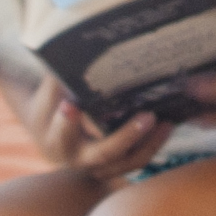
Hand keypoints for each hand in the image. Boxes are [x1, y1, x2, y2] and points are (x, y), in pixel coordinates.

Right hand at [18, 73, 165, 183]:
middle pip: (102, 154)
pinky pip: (136, 160)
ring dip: (148, 143)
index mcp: (53, 140)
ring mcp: (96, 167)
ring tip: (165, 122)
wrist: (49, 133)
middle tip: (148, 117)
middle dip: (126, 137)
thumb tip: (70, 48)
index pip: (61, 132)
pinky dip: (153, 145)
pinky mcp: (114, 166)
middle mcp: (76, 159)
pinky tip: (168, 125)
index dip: (67, 122)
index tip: (72, 105)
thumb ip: (57, 77)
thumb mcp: (47, 93)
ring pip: (126, 162)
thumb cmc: (50, 105)